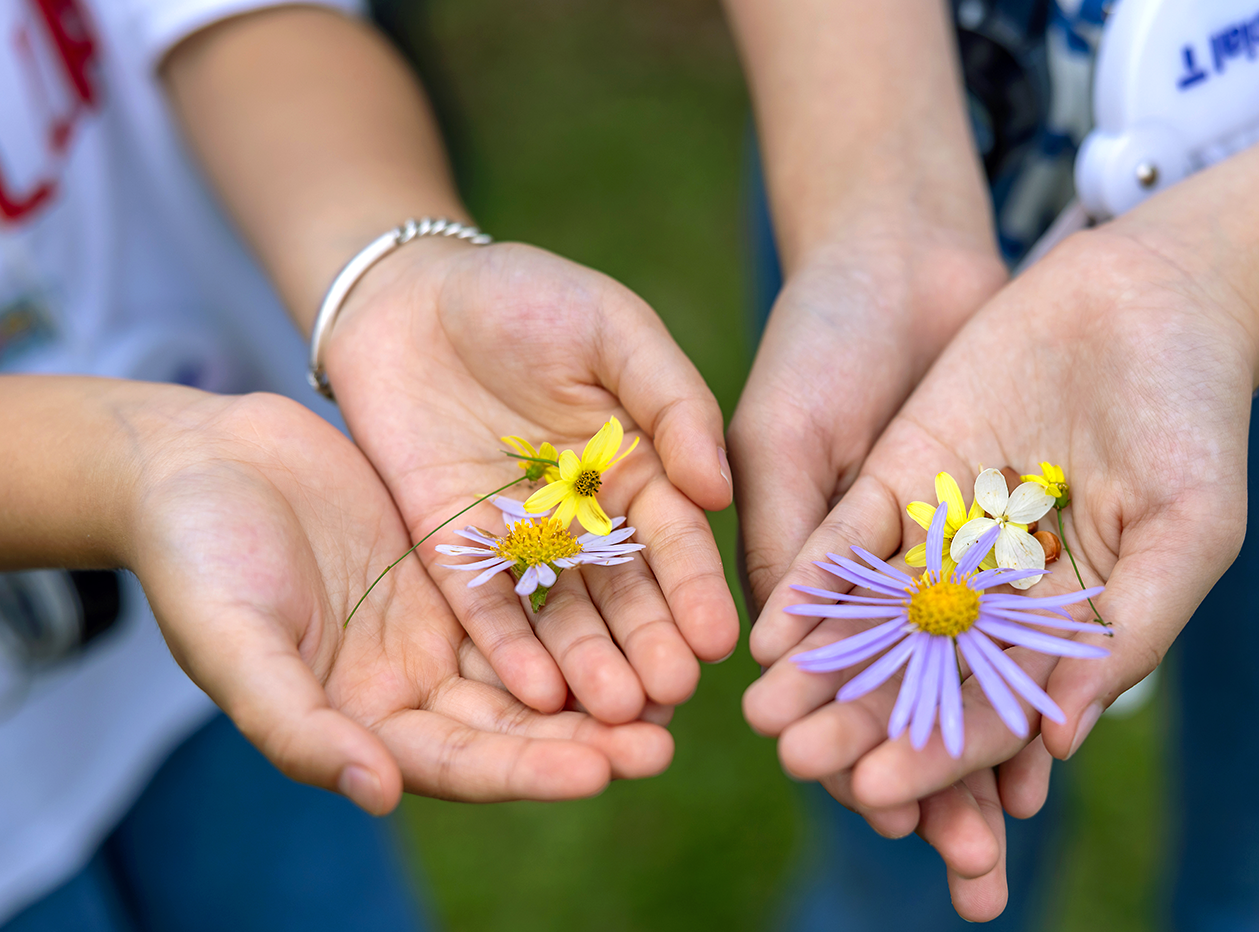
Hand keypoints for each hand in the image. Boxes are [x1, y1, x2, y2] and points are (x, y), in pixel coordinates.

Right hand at [128, 389, 672, 812]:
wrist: (196, 462)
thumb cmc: (195, 557)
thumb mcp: (231, 640)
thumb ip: (296, 725)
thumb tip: (380, 794)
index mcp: (361, 724)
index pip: (461, 763)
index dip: (529, 770)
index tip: (602, 768)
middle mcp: (412, 686)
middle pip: (516, 725)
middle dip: (590, 736)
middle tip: (666, 737)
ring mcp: (439, 626)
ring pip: (538, 661)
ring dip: (602, 674)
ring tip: (675, 680)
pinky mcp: (458, 566)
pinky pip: (532, 588)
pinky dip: (581, 601)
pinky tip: (640, 600)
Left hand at [324, 239, 737, 722]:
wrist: (407, 293)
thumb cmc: (526, 295)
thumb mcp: (613, 327)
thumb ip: (672, 399)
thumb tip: (720, 488)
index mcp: (638, 466)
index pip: (674, 538)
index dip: (695, 588)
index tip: (718, 639)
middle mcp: (586, 518)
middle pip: (624, 593)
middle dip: (649, 644)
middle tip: (671, 696)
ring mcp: (518, 541)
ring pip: (561, 614)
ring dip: (588, 664)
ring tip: (614, 713)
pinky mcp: (451, 552)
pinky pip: (483, 607)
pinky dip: (509, 650)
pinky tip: (537, 695)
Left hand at [744, 228, 1253, 909]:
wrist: (1154, 297)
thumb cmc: (1196, 417)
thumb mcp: (1187, 530)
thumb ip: (1127, 629)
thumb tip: (1059, 737)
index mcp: (1062, 626)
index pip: (994, 708)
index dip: (940, 754)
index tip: (883, 793)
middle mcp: (993, 595)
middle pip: (918, 675)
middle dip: (860, 723)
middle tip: (802, 763)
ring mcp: (943, 536)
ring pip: (871, 618)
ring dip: (819, 667)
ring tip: (764, 714)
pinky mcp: (904, 475)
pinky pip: (851, 540)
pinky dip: (816, 585)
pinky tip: (772, 627)